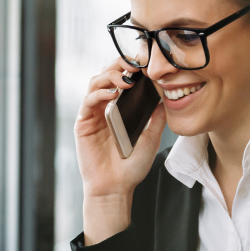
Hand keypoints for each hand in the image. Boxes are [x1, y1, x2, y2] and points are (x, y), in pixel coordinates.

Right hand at [75, 58, 165, 243]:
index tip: (147, 62)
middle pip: (107, 74)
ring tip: (126, 79)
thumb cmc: (131, 167)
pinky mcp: (83, 124)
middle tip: (136, 64)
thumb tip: (167, 96)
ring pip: (95, 82)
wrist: (116, 188)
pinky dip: (99, 93)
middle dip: (120, 64)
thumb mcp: (151, 138)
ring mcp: (93, 114)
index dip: (131, 67)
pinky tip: (112, 95)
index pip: (123, 78)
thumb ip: (156, 117)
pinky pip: (88, 102)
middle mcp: (104, 107)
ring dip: (110, 75)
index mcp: (120, 108)